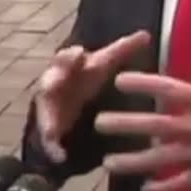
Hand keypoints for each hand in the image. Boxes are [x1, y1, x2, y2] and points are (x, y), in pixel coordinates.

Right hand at [34, 29, 150, 162]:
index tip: (80, 54)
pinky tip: (60, 156)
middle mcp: (56, 82)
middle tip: (55, 83)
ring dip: (48, 121)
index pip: (67, 56)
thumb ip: (122, 49)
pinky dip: (53, 147)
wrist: (68, 103)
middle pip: (50, 80)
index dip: (71, 55)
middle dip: (54, 80)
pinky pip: (48, 138)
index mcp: (70, 66)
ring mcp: (50, 106)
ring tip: (51, 132)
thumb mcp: (103, 64)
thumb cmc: (86, 77)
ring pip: (44, 111)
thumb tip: (146, 34)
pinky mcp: (50, 128)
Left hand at [95, 41, 190, 190]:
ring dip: (134, 162)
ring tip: (109, 163)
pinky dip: (164, 188)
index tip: (120, 80)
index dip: (143, 85)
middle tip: (100, 123)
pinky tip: (144, 190)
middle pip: (157, 126)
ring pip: (162, 159)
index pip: (170, 90)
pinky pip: (183, 183)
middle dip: (126, 125)